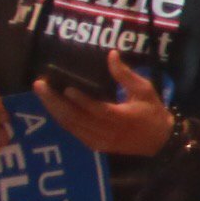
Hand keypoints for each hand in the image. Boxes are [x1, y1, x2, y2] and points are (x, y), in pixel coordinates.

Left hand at [34, 58, 172, 157]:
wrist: (159, 142)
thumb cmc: (153, 112)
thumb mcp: (145, 90)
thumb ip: (125, 75)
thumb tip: (110, 55)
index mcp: (124, 118)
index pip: (99, 110)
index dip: (82, 101)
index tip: (67, 88)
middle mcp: (109, 132)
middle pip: (77, 118)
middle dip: (56, 102)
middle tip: (40, 85)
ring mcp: (100, 141)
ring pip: (71, 126)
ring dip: (54, 110)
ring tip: (42, 93)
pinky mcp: (95, 145)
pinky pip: (74, 132)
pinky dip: (62, 119)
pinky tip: (53, 107)